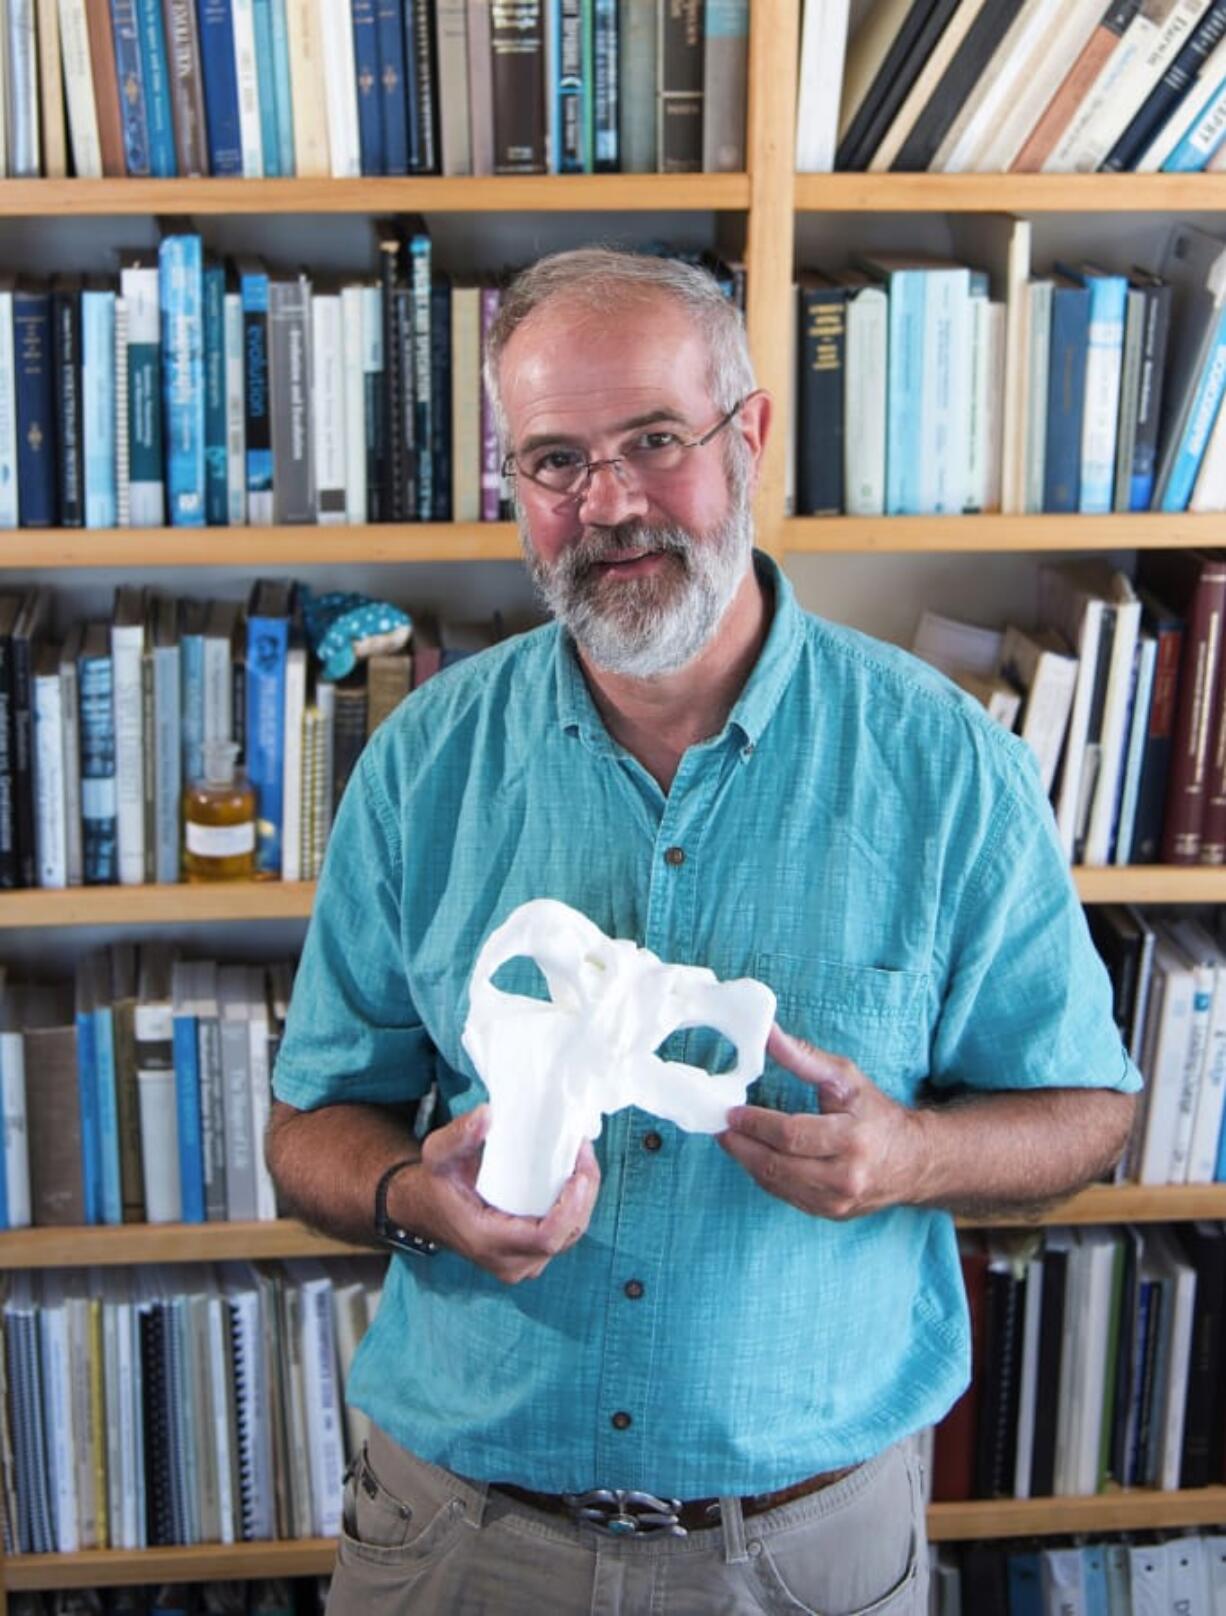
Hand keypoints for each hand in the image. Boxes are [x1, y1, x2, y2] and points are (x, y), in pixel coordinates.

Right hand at [396, 1106, 601, 1283]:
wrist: (427, 1209)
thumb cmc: (436, 1182)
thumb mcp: (437, 1153)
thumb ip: (460, 1135)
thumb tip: (487, 1115)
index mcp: (488, 1241)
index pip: (545, 1238)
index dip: (569, 1209)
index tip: (578, 1175)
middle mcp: (510, 1262)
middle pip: (566, 1234)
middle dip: (584, 1193)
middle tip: (583, 1150)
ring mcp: (523, 1263)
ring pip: (570, 1234)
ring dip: (583, 1196)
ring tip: (581, 1156)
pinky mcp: (531, 1255)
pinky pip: (564, 1232)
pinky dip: (575, 1204)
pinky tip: (575, 1173)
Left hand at [717, 1024, 924, 1219]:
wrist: (915, 1160)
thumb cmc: (877, 1114)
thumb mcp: (845, 1079)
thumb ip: (804, 1057)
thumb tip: (768, 1033)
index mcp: (852, 1139)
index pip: (791, 1134)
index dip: (756, 1124)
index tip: (732, 1112)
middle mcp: (846, 1176)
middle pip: (778, 1165)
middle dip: (743, 1145)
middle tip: (721, 1128)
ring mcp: (838, 1201)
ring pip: (777, 1184)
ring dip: (748, 1162)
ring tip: (731, 1140)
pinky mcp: (831, 1213)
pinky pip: (786, 1196)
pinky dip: (765, 1176)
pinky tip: (754, 1157)